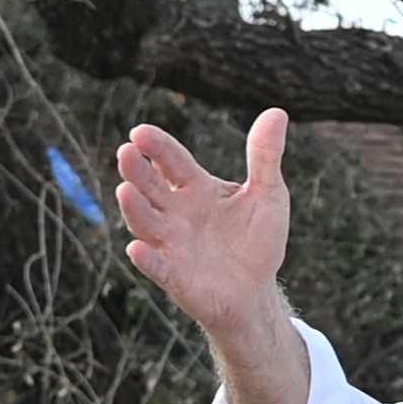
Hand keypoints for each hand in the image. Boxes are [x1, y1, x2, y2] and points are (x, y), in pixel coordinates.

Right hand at [114, 112, 310, 403]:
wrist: (255, 291)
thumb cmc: (256, 240)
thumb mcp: (268, 194)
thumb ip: (265, 156)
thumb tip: (277, 112)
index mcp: (196, 188)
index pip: (172, 161)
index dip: (156, 147)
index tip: (140, 132)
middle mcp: (176, 213)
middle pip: (150, 187)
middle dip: (137, 171)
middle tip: (125, 152)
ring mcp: (171, 244)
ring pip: (145, 223)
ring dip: (134, 208)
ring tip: (125, 189)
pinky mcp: (175, 276)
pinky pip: (157, 266)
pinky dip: (147, 259)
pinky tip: (137, 249)